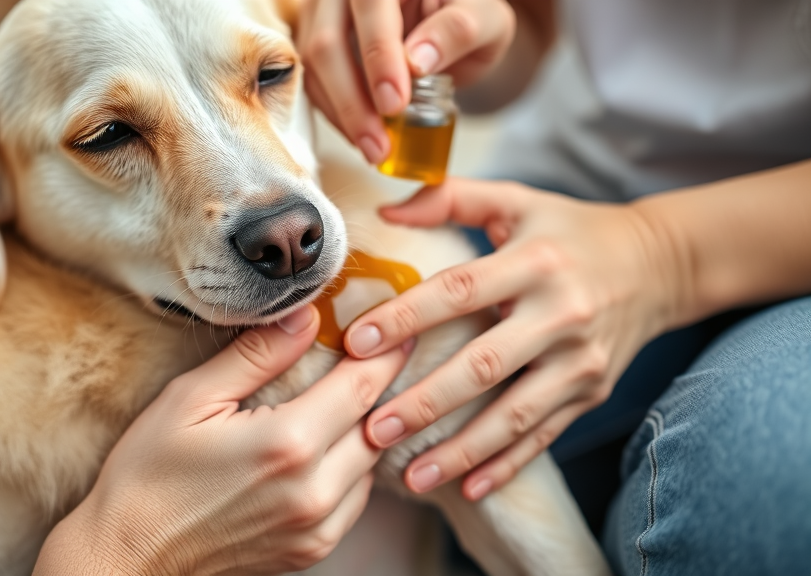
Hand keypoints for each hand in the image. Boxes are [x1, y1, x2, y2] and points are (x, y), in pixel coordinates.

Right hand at [33, 306, 413, 575]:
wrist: (130, 554)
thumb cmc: (149, 473)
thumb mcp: (192, 398)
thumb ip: (256, 356)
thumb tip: (304, 317)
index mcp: (288, 444)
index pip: (361, 387)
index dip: (385, 353)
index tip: (398, 329)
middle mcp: (315, 490)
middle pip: (376, 424)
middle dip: (379, 386)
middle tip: (376, 354)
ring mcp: (318, 527)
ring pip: (372, 464)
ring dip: (366, 428)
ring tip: (348, 397)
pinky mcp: (313, 549)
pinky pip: (356, 498)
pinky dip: (352, 467)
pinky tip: (326, 446)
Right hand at [296, 0, 514, 162]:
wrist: (450, 26)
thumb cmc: (468, 17)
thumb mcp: (486, 20)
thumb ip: (458, 30)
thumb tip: (417, 61)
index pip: (372, 6)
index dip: (379, 56)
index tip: (395, 104)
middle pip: (327, 41)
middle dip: (352, 101)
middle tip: (379, 145)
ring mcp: (323, 11)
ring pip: (313, 66)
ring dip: (342, 114)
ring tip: (375, 149)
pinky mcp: (314, 40)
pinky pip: (313, 81)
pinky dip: (336, 113)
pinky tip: (364, 135)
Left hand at [343, 179, 674, 499]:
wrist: (658, 265)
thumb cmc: (570, 231)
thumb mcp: (517, 201)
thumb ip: (451, 198)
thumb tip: (385, 211)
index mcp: (535, 261)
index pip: (459, 291)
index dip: (406, 317)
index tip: (357, 343)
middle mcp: (561, 313)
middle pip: (483, 366)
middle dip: (426, 403)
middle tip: (374, 430)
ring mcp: (581, 361)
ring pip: (513, 415)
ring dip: (460, 450)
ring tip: (411, 476)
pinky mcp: (592, 393)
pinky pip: (543, 436)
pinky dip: (505, 464)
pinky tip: (467, 488)